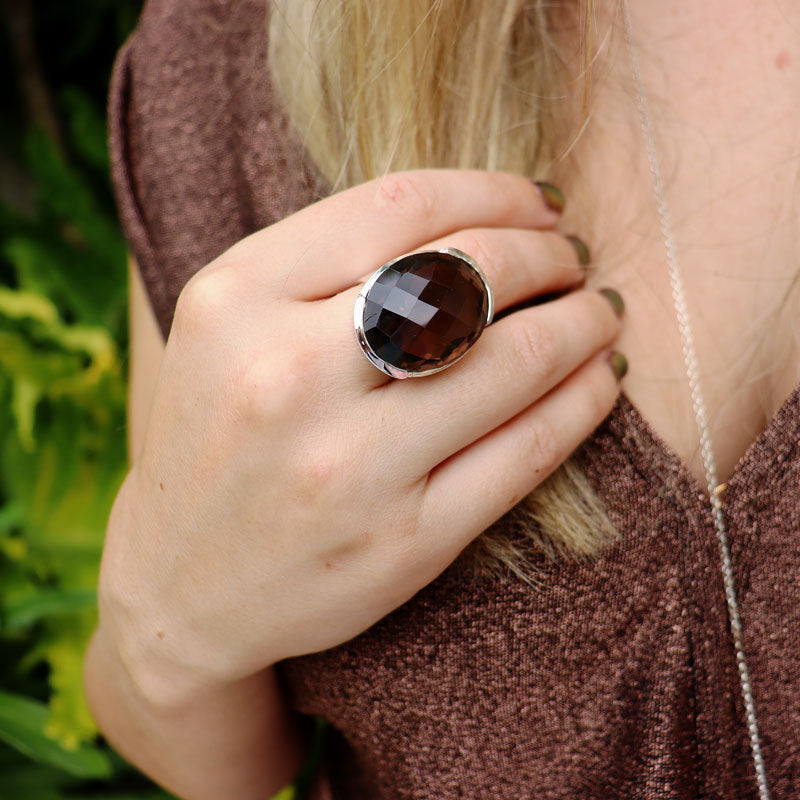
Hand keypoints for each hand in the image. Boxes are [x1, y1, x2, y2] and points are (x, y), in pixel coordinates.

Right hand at [97, 169, 623, 708]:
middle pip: (467, 275)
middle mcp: (286, 376)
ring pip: (515, 360)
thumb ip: (328, 266)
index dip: (494, 191)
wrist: (183, 586)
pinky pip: (527, 452)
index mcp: (236, 300)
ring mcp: (349, 467)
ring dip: (583, 323)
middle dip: (548, 253)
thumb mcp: (232, 327)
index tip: (537, 201)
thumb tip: (481, 221)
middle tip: (573, 259)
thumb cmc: (217, 438)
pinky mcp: (405, 542)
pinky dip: (584, 403)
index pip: (399, 207)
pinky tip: (599, 379)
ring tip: (601, 313)